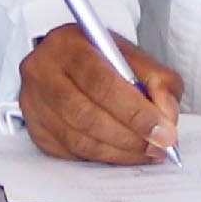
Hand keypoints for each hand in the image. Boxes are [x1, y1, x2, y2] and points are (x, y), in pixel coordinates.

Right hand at [20, 23, 184, 164]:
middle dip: (128, 136)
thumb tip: (167, 120)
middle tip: (158, 147)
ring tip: (146, 153)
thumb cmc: (101, 59)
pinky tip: (123, 153)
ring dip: (118, 152)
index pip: (100, 82)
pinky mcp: (35, 128)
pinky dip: (102, 157)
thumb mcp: (133, 56)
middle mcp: (42, 71)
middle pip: (85, 114)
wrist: (68, 61)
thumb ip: (159, 81)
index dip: (134, 111)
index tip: (162, 131)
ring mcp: (33, 102)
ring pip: (77, 139)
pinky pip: (70, 152)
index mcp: (67, 44)